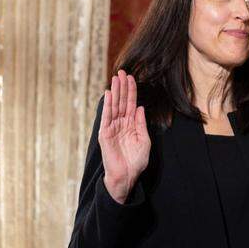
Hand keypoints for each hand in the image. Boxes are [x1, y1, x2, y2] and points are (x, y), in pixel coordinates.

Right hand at [99, 71, 149, 203]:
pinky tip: (109, 94)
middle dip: (122, 86)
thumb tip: (140, 107)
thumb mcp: (144, 140)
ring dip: (115, 91)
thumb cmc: (136, 161)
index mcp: (131, 124)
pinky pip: (106, 116)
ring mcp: (112, 127)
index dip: (131, 91)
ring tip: (116, 78)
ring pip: (114, 106)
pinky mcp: (105, 133)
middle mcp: (121, 123)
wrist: (127, 176)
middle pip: (121, 101)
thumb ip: (141, 123)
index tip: (132, 77)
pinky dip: (107, 105)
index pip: (131, 103)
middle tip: (122, 71)